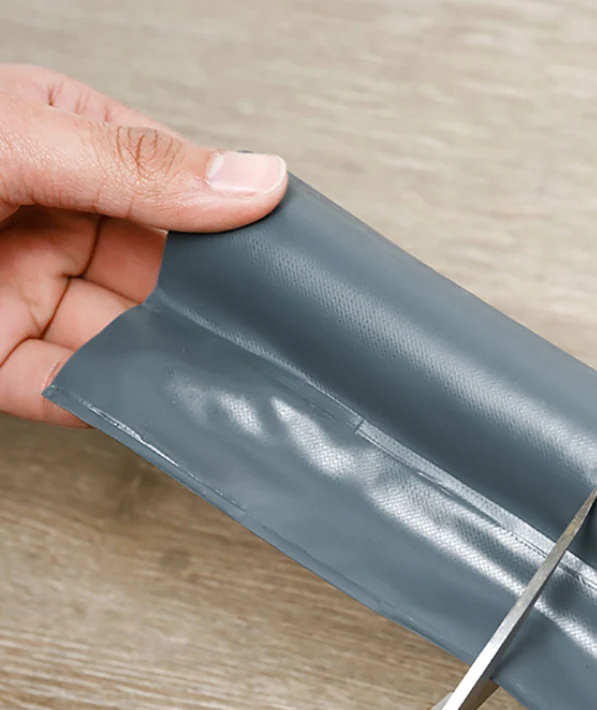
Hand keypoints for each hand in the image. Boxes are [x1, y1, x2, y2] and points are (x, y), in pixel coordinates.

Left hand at [0, 63, 288, 424]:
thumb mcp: (15, 139)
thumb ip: (138, 167)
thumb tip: (254, 179)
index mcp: (65, 147)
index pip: (177, 188)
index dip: (233, 222)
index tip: (291, 256)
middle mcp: (54, 222)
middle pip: (161, 273)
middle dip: (209, 305)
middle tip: (273, 331)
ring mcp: (28, 293)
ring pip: (127, 338)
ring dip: (173, 361)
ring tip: (230, 376)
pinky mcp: (1, 361)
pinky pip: (74, 390)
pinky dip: (117, 405)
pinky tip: (158, 405)